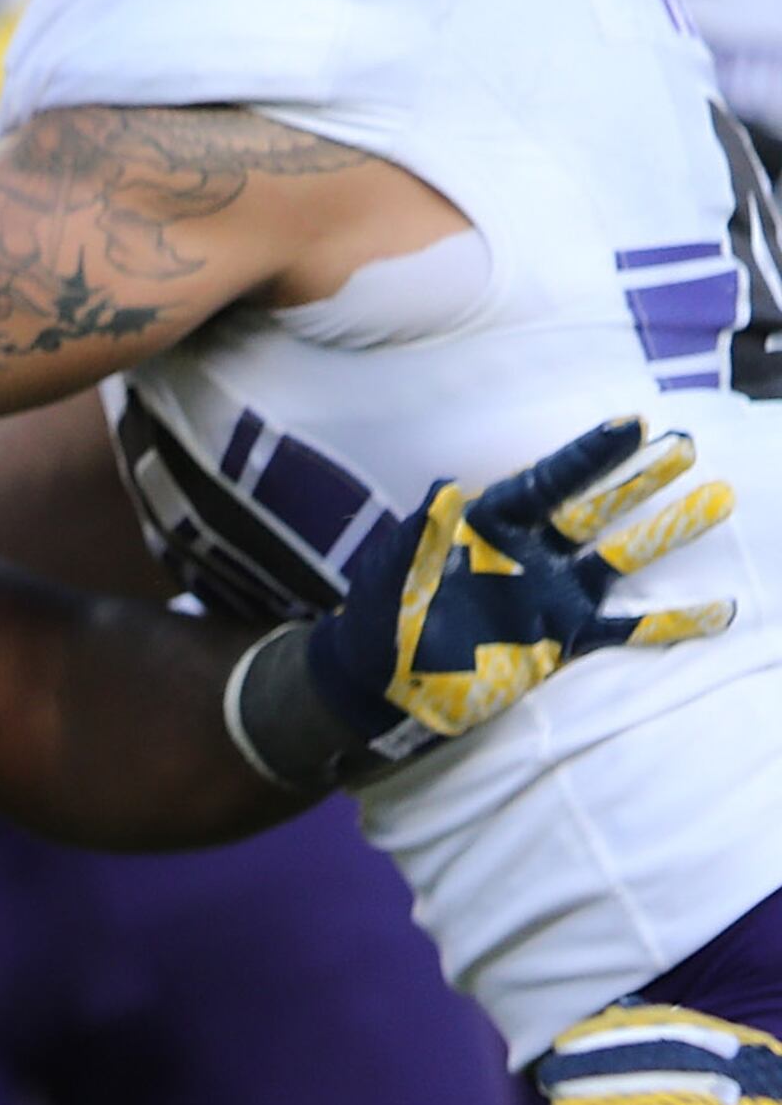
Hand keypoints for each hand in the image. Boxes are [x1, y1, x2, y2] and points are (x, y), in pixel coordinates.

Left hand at [229, 417, 733, 786]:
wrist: (383, 680)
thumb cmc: (385, 612)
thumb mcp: (397, 566)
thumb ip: (423, 529)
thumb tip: (445, 488)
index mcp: (488, 525)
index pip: (547, 481)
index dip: (588, 456)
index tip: (633, 425)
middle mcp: (529, 553)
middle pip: (594, 508)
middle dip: (639, 479)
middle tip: (687, 446)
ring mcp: (550, 595)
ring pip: (619, 557)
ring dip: (666, 531)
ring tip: (716, 498)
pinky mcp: (560, 639)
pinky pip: (624, 629)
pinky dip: (670, 622)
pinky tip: (721, 610)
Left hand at [537, 1001, 781, 1104]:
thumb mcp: (734, 1080)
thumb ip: (682, 1054)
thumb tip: (618, 1012)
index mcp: (747, 1055)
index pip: (673, 1034)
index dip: (612, 1037)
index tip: (562, 1045)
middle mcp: (758, 1086)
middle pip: (669, 1071)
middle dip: (601, 1072)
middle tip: (547, 1081)